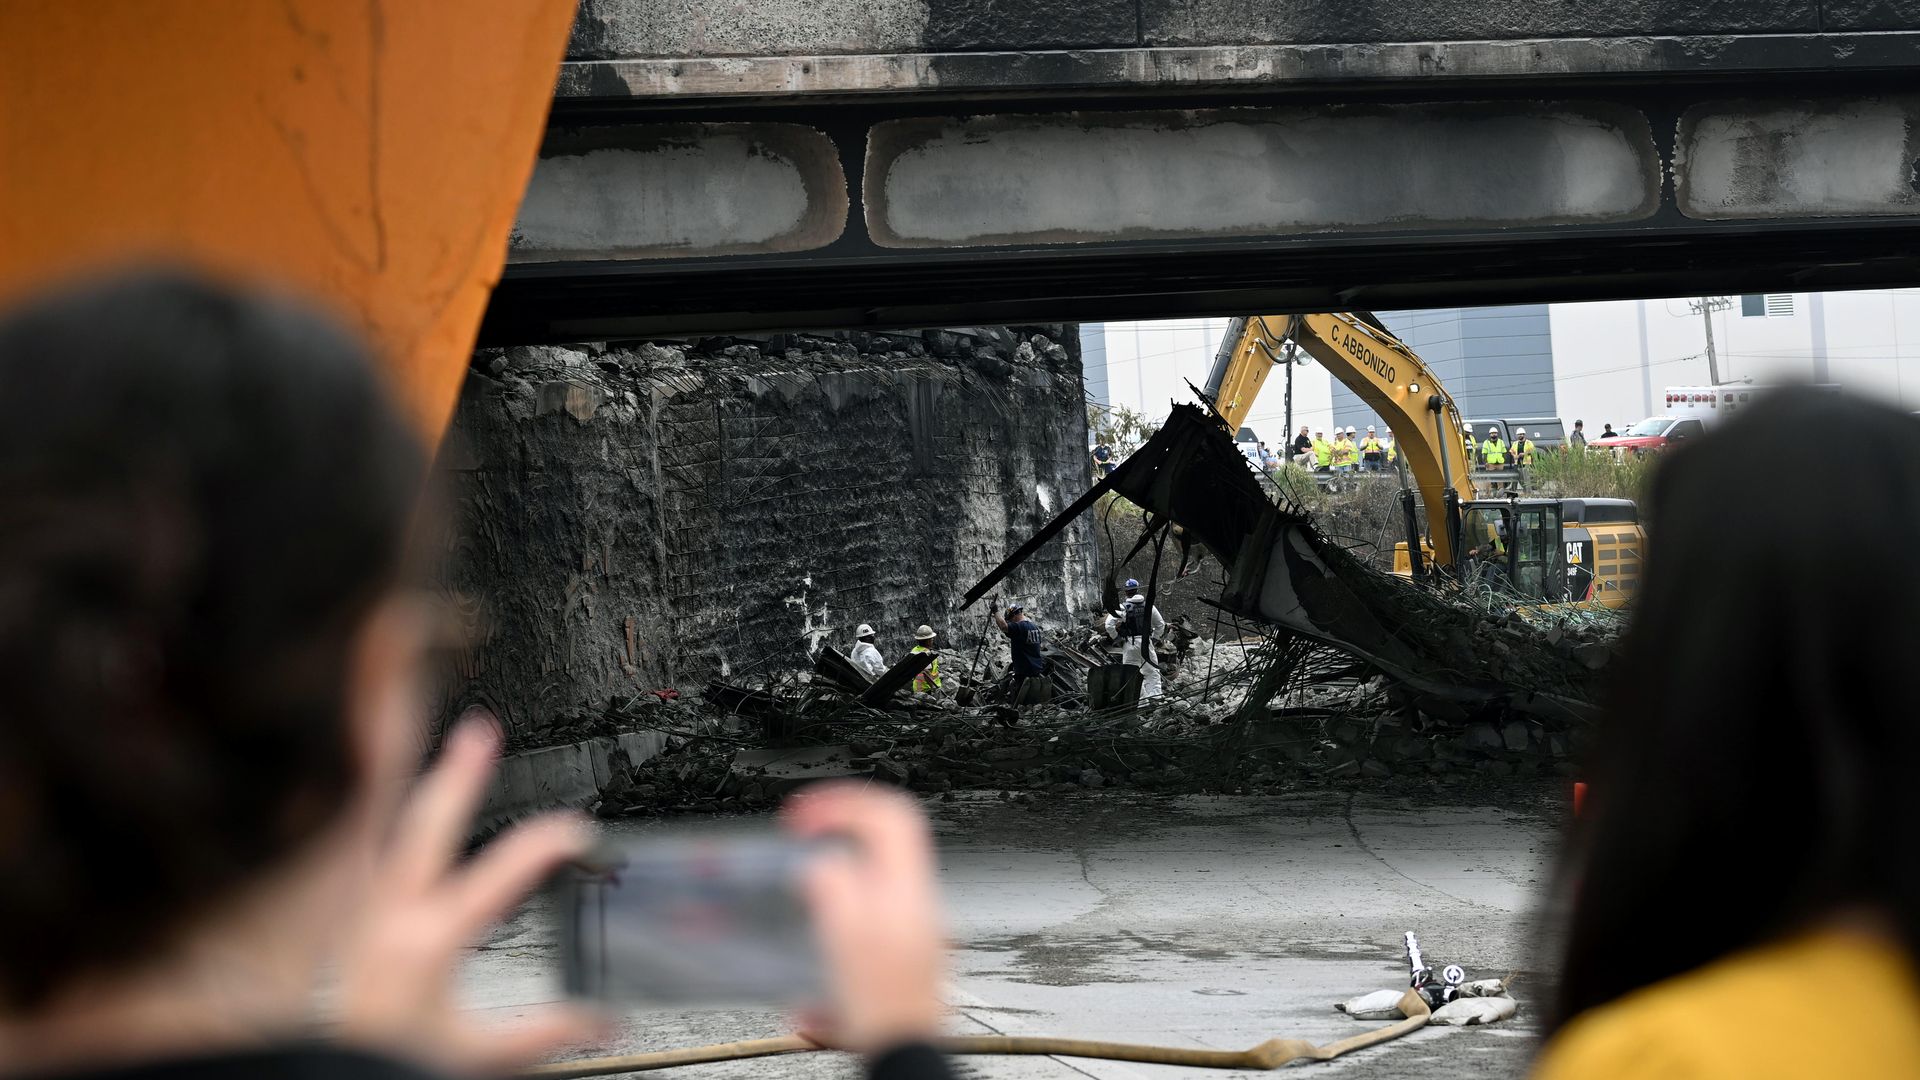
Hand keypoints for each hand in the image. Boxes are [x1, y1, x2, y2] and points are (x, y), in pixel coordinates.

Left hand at [333, 718, 602, 1074]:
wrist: (331, 1076)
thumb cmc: (391, 1061)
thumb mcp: (476, 1054)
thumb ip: (544, 1032)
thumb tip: (602, 1022)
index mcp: (431, 939)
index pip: (501, 875)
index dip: (544, 845)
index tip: (575, 830)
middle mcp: (391, 915)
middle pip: (426, 826)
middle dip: (456, 776)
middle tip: (478, 732)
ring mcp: (362, 913)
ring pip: (381, 830)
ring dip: (404, 784)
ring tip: (422, 744)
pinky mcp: (346, 922)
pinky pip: (360, 855)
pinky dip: (374, 822)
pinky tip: (383, 804)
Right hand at [784, 783, 944, 1051]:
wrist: (904, 1051)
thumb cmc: (881, 1008)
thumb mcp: (846, 939)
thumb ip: (832, 887)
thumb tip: (817, 859)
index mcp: (905, 888)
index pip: (887, 814)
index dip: (843, 802)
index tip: (804, 815)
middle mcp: (916, 897)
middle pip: (892, 829)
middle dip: (847, 815)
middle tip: (809, 821)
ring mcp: (914, 918)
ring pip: (886, 858)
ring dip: (848, 844)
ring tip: (814, 848)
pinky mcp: (904, 940)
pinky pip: (879, 889)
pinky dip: (850, 878)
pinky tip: (827, 897)